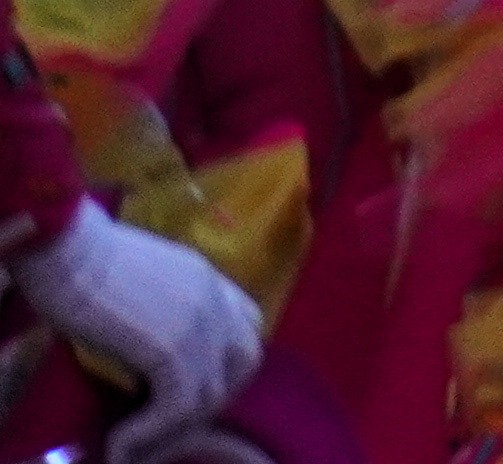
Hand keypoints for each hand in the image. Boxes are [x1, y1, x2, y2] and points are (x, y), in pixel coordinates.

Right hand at [11, 205, 263, 457]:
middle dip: (212, 396)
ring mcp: (201, 324)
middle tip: (169, 421)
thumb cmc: (84, 256)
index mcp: (208, 279)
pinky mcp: (173, 349)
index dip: (226, 360)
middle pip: (245, 362)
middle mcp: (217, 300)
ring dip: (175, 426)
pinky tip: (121, 444)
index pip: (248, 323)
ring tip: (138, 441)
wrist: (67, 246)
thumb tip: (147, 346)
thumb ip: (161, 307)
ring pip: (212, 393)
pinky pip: (179, 405)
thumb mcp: (142, 279)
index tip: (192, 383)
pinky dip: (150, 433)